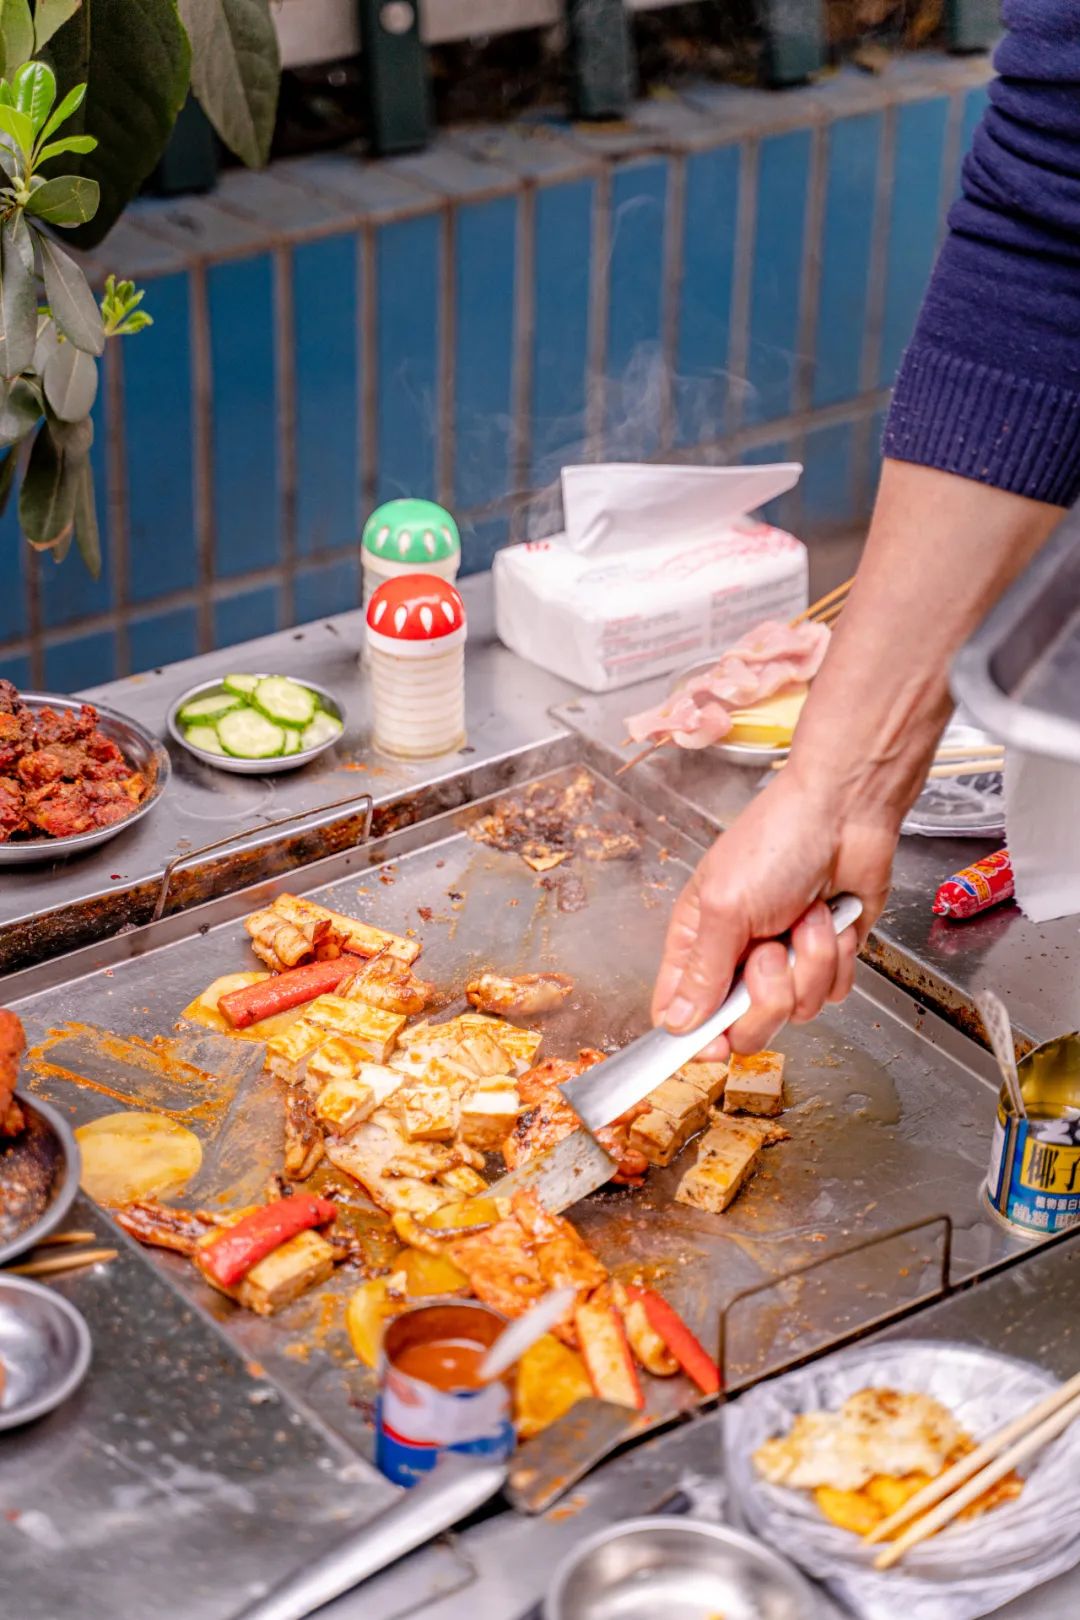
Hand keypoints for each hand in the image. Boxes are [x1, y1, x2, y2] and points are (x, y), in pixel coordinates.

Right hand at [651, 765, 898, 1058]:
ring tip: (807, 916)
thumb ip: (702, 970)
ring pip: (795, 1011)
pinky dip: (836, 956)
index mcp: (699, 940)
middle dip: (767, 995)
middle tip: (771, 954)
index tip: (714, 1045)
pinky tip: (832, 918)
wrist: (845, 813)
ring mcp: (785, 961)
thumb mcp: (725, 905)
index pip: (681, 1011)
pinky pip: (832, 993)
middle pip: (744, 1027)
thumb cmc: (777, 840)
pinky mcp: (826, 959)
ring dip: (809, 962)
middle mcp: (739, 957)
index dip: (696, 1037)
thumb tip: (676, 1022)